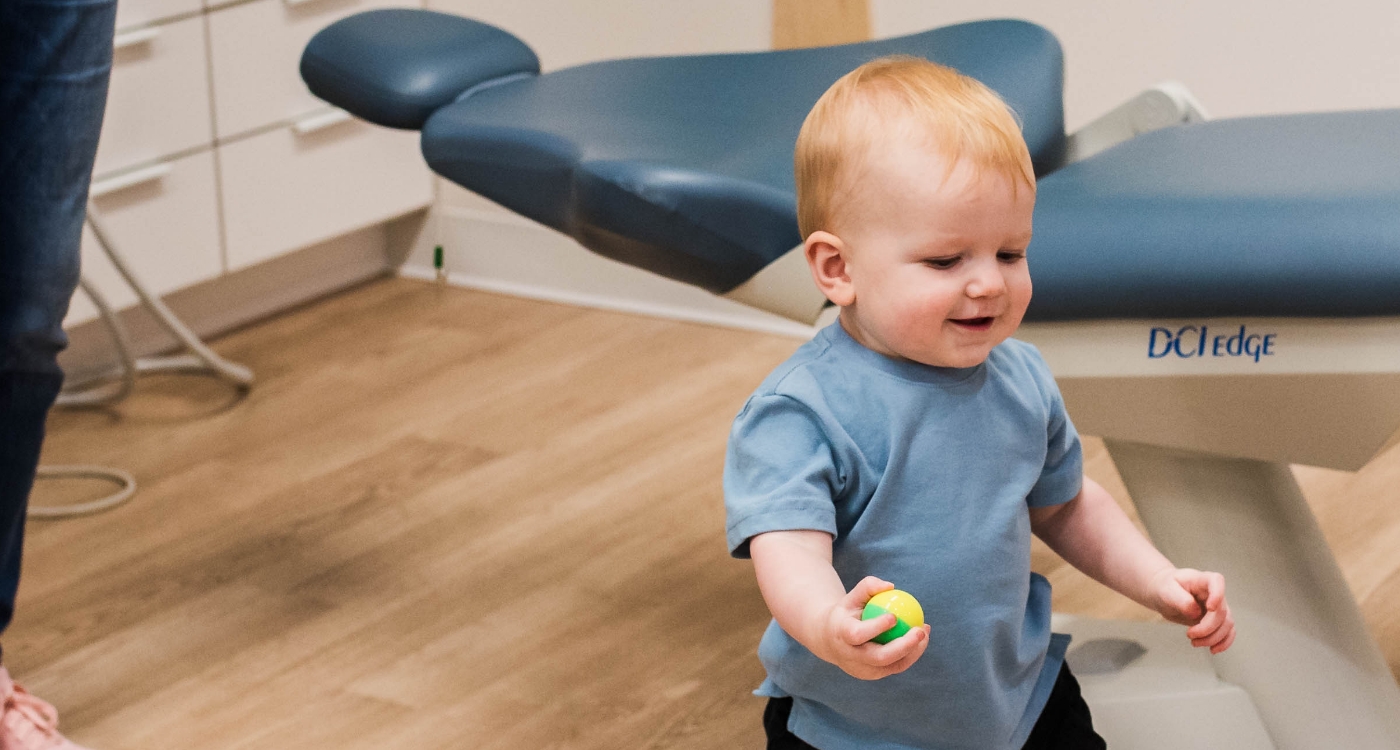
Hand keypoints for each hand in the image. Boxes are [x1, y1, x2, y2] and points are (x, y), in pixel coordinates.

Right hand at [815, 576, 930, 679]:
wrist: (830, 640)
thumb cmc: (846, 613)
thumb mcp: (851, 597)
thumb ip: (868, 587)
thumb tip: (891, 586)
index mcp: (841, 635)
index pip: (858, 635)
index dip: (876, 628)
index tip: (894, 617)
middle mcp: (851, 657)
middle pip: (879, 657)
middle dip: (903, 646)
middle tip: (920, 630)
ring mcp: (862, 670)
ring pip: (892, 665)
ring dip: (913, 650)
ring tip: (925, 632)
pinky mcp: (873, 675)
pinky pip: (896, 666)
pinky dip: (911, 654)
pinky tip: (921, 639)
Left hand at [1150, 567, 1235, 653]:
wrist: (1164, 595)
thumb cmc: (1165, 588)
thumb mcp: (1167, 590)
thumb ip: (1180, 599)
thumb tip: (1196, 613)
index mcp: (1202, 580)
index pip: (1217, 581)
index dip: (1218, 595)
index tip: (1210, 608)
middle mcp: (1214, 593)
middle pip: (1222, 612)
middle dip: (1207, 628)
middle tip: (1189, 634)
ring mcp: (1218, 607)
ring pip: (1227, 624)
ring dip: (1213, 638)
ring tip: (1194, 642)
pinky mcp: (1217, 620)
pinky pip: (1228, 632)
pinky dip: (1223, 643)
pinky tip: (1213, 649)